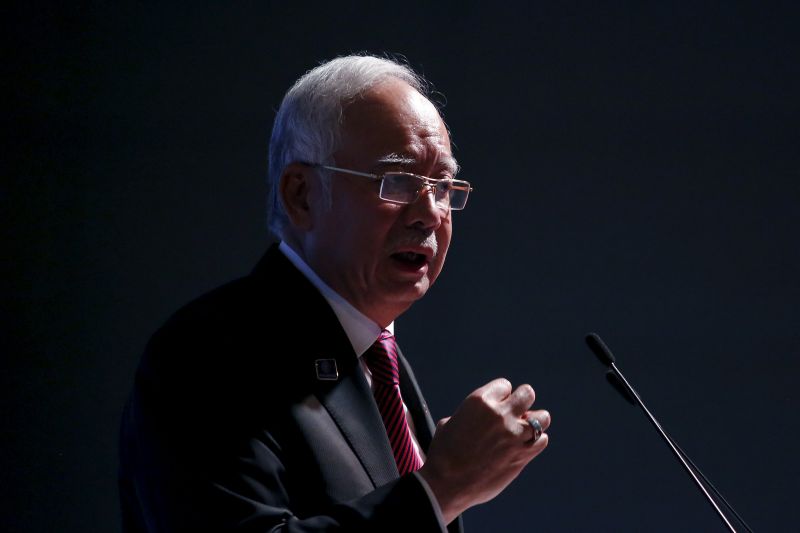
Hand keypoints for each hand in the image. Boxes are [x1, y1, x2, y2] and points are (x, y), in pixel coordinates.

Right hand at [417, 378, 550, 523]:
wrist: (447, 483)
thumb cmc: (443, 453)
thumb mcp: (450, 423)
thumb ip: (469, 415)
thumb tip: (476, 418)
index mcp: (480, 401)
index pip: (504, 385)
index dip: (501, 396)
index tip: (497, 406)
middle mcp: (500, 414)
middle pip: (527, 394)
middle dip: (522, 402)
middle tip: (515, 414)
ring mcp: (514, 434)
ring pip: (542, 417)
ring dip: (535, 421)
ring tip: (524, 429)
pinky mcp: (522, 454)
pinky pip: (542, 440)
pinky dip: (535, 441)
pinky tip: (523, 446)